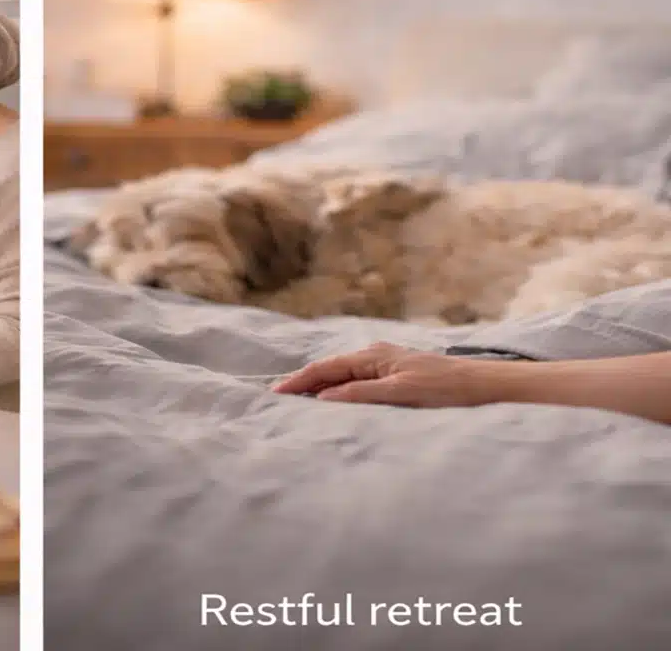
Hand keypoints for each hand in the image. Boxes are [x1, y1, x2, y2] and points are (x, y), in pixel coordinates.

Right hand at [272, 342, 507, 406]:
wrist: (487, 386)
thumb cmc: (448, 389)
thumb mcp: (402, 393)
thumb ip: (361, 394)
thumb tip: (324, 397)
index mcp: (374, 356)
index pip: (325, 368)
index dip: (299, 381)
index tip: (274, 394)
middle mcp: (376, 356)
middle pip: (331, 370)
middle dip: (305, 384)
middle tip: (279, 401)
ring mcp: (387, 366)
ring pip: (344, 377)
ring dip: (322, 389)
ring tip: (301, 404)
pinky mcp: (398, 377)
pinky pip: (358, 383)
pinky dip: (340, 392)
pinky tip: (336, 403)